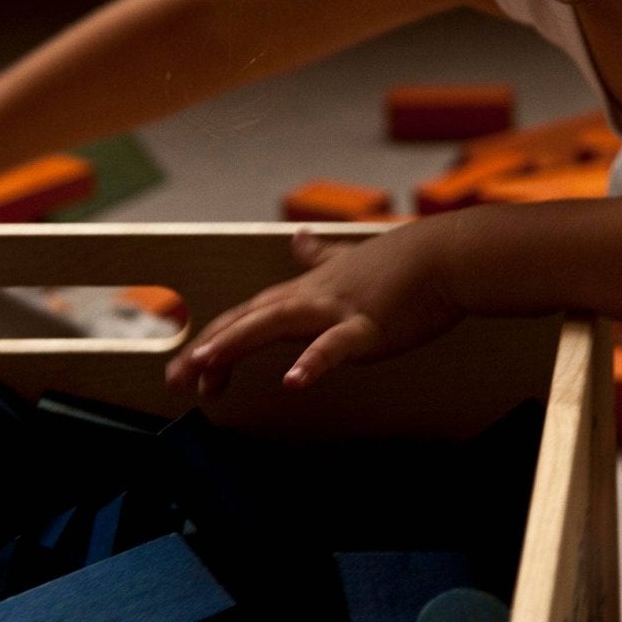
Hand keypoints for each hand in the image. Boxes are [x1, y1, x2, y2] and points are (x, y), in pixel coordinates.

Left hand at [165, 224, 465, 395]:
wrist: (446, 256)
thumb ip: (318, 255)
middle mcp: (309, 299)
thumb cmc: (403, 264)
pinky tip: (293, 382)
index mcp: (305, 291)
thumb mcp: (349, 258)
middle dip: (208, 349)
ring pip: (273, 324)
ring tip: (205, 366)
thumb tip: (296, 239)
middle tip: (175, 378)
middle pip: (246, 322)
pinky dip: (313, 362)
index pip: (248, 316)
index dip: (217, 339)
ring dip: (236, 343)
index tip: (193, 367)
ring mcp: (335, 311)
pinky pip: (334, 346)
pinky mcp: (366, 327)